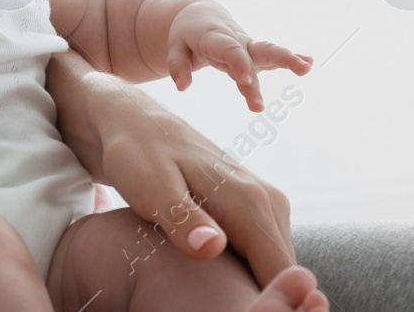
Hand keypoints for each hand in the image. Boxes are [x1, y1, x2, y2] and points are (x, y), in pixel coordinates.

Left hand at [47, 50, 298, 287]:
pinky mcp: (253, 211)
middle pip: (284, 277)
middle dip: (260, 299)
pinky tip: (215, 283)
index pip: (283, 276)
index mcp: (251, 202)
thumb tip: (212, 248)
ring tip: (215, 301)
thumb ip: (181, 218)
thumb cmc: (134, 152)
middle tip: (220, 310)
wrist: (129, 120)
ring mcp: (265, 206)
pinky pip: (261, 256)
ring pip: (274, 269)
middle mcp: (269, 203)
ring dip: (251, 289)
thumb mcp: (149, 186)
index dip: (268, 305)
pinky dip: (245, 274)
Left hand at [165, 0, 311, 110]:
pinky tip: (310, 62)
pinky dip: (291, 57)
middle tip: (299, 70)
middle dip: (279, 59)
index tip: (246, 78)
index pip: (229, 51)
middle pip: (259, 49)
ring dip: (289, 59)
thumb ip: (178, 65)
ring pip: (270, 51)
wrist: (198, 16)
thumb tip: (182, 86)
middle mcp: (236, 41)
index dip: (238, 63)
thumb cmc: (186, 35)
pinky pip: (273, 55)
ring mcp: (248, 47)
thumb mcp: (175, 47)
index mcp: (215, 38)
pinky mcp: (254, 53)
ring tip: (307, 67)